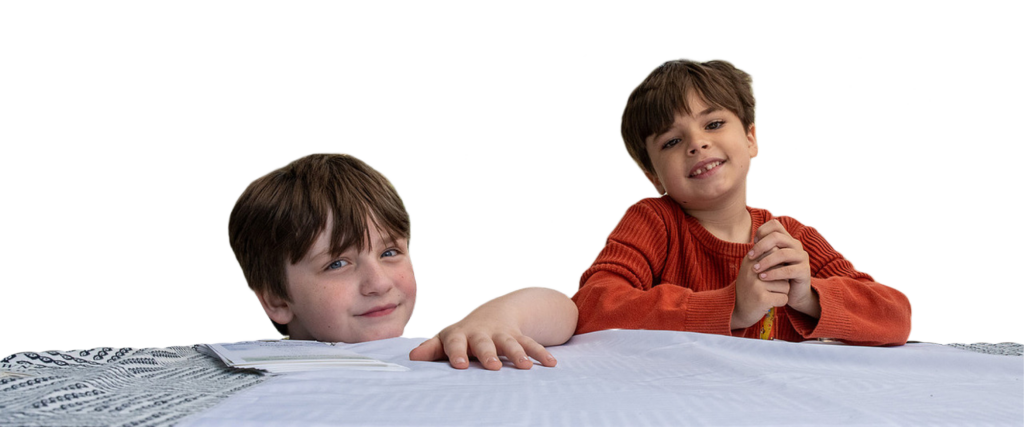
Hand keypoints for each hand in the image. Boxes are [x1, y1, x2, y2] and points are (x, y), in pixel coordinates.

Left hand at [408, 306, 556, 370]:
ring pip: (511, 343)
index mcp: (460, 335)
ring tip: (524, 366)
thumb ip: (432, 349)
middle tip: (492, 366)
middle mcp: (482, 334)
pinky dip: (541, 353)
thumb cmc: (464, 334)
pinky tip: (550, 364)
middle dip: (489, 354)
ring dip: (518, 354)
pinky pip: (531, 344)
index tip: (461, 365)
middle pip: (485, 343)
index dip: (458, 352)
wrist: (494, 313)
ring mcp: (502, 335)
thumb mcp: (447, 338)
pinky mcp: (519, 337)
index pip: (456, 342)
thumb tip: (412, 358)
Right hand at [733, 243, 790, 329]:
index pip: (774, 252)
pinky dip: (780, 302)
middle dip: (781, 279)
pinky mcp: (762, 299)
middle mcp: (752, 270)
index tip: (772, 271)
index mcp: (750, 260)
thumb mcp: (752, 269)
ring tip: (768, 294)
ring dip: (781, 292)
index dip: (778, 264)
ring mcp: (756, 285)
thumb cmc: (749, 288)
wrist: (736, 310)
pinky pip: (784, 298)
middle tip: (770, 286)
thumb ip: (763, 257)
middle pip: (782, 269)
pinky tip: (770, 303)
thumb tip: (779, 245)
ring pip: (786, 285)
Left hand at [747, 219, 817, 317]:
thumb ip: (764, 250)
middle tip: (750, 257)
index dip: (762, 231)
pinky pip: (788, 270)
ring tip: (755, 269)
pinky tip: (763, 277)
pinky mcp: (804, 271)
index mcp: (787, 239)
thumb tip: (754, 240)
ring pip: (782, 254)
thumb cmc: (777, 275)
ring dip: (766, 261)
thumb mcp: (769, 260)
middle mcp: (796, 245)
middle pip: (777, 237)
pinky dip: (773, 273)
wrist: (792, 294)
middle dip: (760, 247)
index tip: (753, 243)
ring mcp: (802, 257)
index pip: (775, 225)